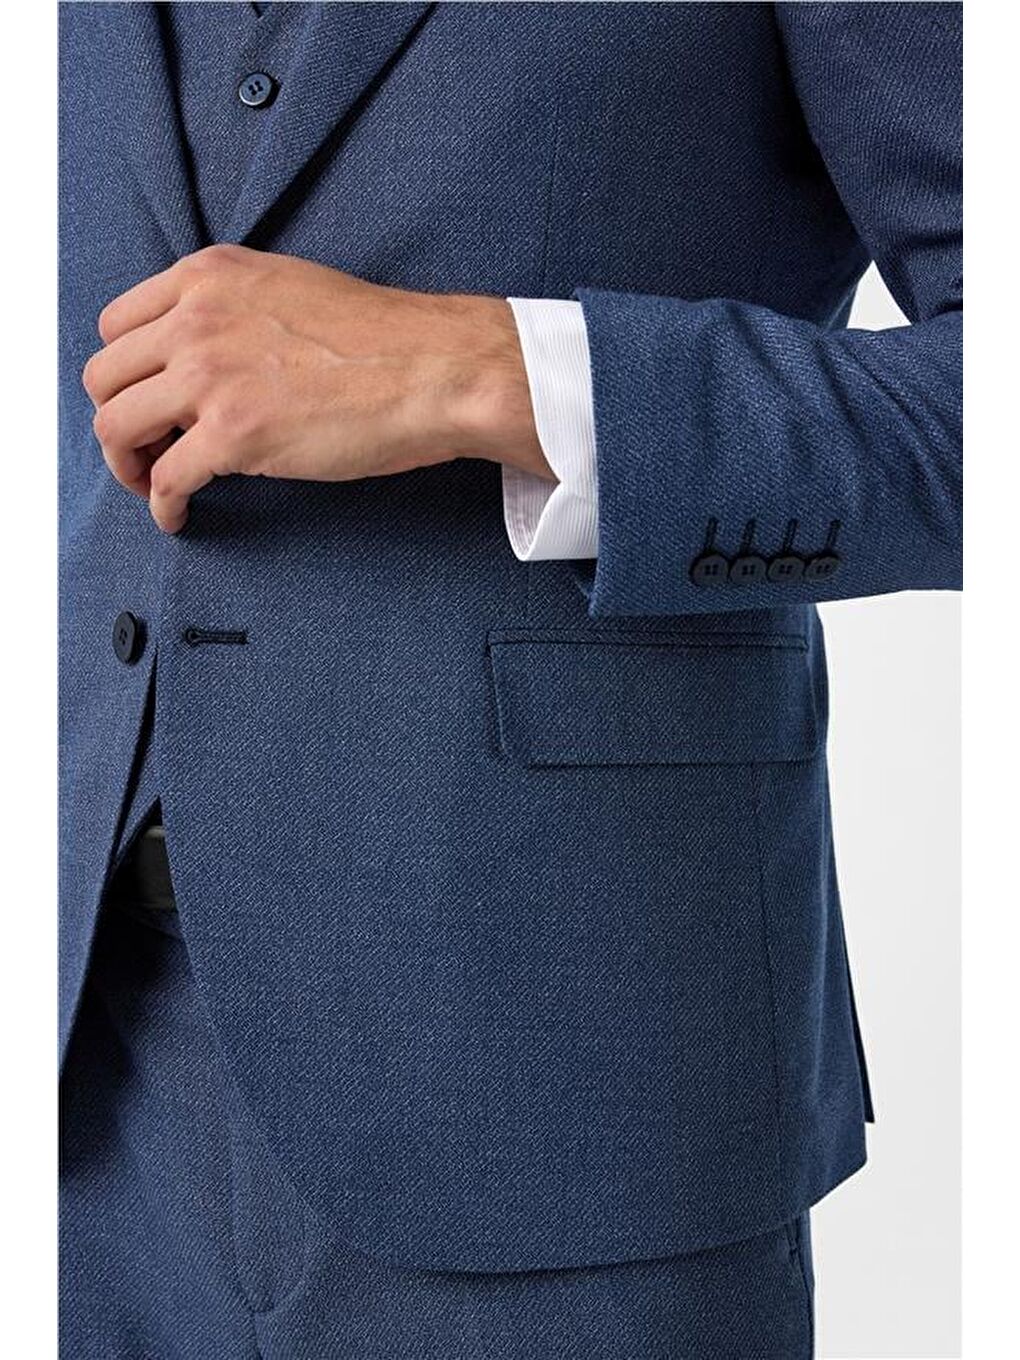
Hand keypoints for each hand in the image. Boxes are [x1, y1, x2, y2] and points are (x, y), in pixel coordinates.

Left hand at [83, 244, 551, 531]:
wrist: (433, 369)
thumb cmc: (383, 339)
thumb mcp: (288, 289)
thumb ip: (233, 310)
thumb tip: (209, 357)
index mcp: (209, 278)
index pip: (118, 325)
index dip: (125, 372)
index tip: (142, 399)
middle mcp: (196, 320)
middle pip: (105, 377)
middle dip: (117, 420)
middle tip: (142, 448)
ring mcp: (210, 378)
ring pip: (117, 427)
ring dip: (127, 464)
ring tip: (152, 485)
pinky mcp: (233, 436)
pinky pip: (165, 480)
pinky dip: (161, 506)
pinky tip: (177, 517)